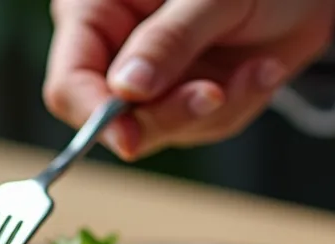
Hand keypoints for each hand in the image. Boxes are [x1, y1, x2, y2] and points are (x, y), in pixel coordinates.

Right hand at [43, 0, 334, 160]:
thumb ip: (167, 40)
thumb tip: (127, 90)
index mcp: (95, 12)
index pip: (71, 82)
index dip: (95, 115)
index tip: (129, 138)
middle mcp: (116, 50)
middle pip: (115, 118)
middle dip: (170, 113)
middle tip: (215, 94)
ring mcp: (154, 79)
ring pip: (164, 128)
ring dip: (217, 107)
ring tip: (257, 68)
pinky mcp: (188, 97)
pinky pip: (204, 126)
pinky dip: (240, 103)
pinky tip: (263, 70)